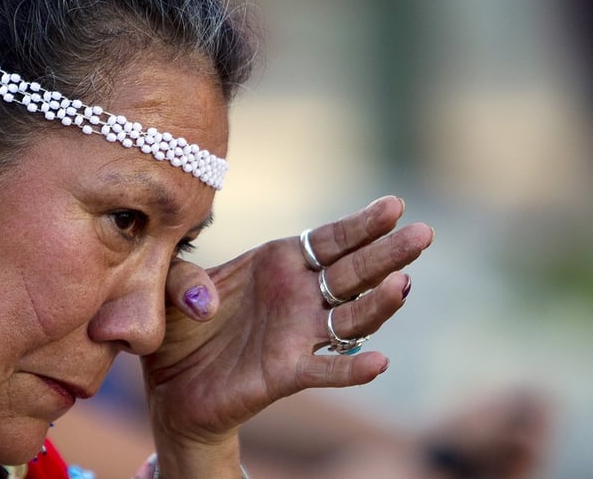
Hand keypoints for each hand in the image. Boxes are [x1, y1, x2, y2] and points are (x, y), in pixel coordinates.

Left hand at [144, 196, 433, 448]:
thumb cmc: (178, 327)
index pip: (330, 239)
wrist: (170, 385)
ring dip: (378, 304)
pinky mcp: (288, 372)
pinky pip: (327, 370)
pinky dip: (352, 369)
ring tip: (401, 286)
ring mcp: (298, 334)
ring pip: (350, 317)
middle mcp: (298, 296)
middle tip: (423, 236)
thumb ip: (182, 280)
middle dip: (387, 253)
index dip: (362, 224)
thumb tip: (201, 302)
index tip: (395, 206)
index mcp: (279, 263)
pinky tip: (379, 362)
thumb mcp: (168, 288)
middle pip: (352, 271)